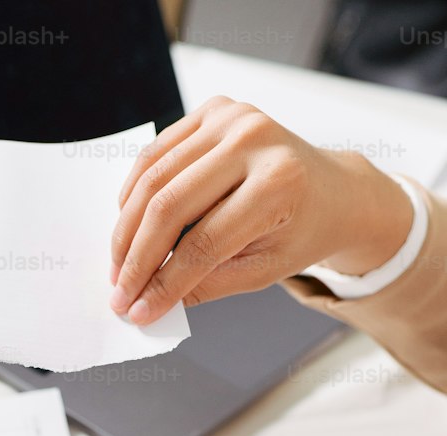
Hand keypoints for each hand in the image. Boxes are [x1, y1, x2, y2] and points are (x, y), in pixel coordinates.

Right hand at [109, 96, 414, 325]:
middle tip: (118, 293)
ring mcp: (232, 117)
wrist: (331, 189)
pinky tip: (128, 227)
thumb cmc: (300, 231)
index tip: (137, 311)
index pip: (203, 243)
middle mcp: (254, 139)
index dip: (164, 282)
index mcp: (277, 183)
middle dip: (136, 257)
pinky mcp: (214, 109)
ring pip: (153, 178)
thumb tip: (148, 302)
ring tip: (118, 266)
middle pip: (169, 206)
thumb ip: (206, 286)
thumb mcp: (263, 271)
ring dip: (127, 229)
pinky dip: (134, 194)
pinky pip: (156, 154)